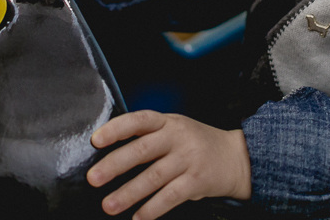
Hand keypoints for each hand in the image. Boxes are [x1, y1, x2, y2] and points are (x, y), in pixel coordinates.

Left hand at [88, 111, 251, 219]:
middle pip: (142, 150)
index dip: (116, 129)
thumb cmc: (197, 143)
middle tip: (94, 178)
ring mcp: (188, 159)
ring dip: (128, 193)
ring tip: (109, 205)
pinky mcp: (196, 181)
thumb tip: (110, 153)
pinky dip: (152, 209)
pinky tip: (138, 217)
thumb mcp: (175, 128)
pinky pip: (170, 197)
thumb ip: (149, 135)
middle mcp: (178, 137)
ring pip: (153, 177)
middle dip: (114, 165)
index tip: (96, 140)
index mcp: (168, 122)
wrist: (236, 158)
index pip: (139, 120)